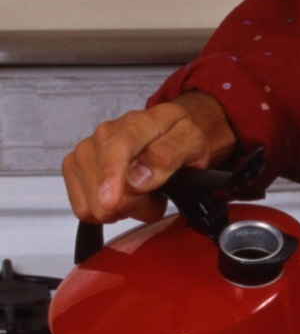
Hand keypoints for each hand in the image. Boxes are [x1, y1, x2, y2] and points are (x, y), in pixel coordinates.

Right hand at [62, 92, 236, 225]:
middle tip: (154, 192)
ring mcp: (86, 150)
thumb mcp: (192, 142)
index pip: (117, 148)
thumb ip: (168, 156)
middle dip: (133, 204)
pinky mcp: (74, 168)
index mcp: (137, 122)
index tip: (111, 202)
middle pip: (104, 190)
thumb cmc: (179, 137)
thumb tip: (138, 179)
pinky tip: (123, 195)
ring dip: (122, 209)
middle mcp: (105, 133)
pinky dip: (106, 211)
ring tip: (140, 191)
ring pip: (93, 205)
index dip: (111, 176)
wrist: (168, 131)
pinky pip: (84, 209)